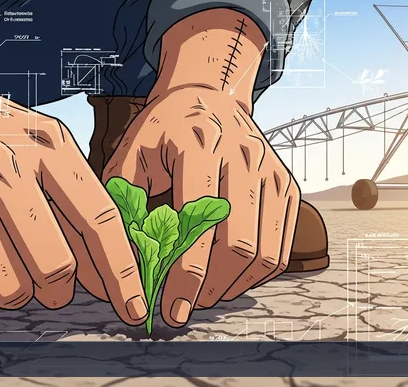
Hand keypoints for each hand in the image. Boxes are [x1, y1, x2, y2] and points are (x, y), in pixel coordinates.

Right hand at [0, 68, 147, 323]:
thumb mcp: (40, 142)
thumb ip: (77, 199)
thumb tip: (105, 273)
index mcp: (48, 148)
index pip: (98, 221)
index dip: (120, 273)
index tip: (133, 308)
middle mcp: (6, 170)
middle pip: (56, 266)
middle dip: (59, 291)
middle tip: (51, 285)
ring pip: (10, 288)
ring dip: (17, 294)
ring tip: (9, 271)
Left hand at [102, 87, 299, 326]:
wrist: (209, 96)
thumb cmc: (162, 131)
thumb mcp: (130, 155)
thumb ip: (123, 207)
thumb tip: (121, 268)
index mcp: (199, 145)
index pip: (197, 225)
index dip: (184, 277)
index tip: (169, 310)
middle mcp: (244, 156)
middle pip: (239, 246)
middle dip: (210, 288)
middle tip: (185, 307)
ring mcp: (271, 171)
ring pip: (265, 253)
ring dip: (233, 287)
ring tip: (204, 296)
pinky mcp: (287, 186)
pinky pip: (280, 248)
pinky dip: (256, 275)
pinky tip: (228, 279)